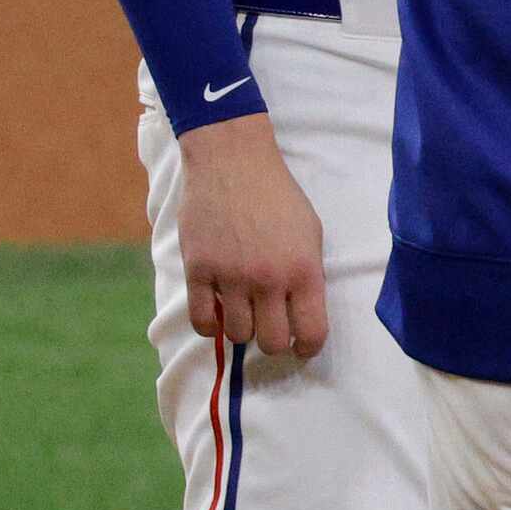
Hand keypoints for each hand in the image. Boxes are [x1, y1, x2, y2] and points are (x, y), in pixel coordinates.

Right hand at [177, 114, 328, 359]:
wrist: (232, 162)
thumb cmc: (277, 195)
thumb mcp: (310, 232)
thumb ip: (307, 275)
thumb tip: (301, 314)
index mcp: (303, 269)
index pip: (311, 332)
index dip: (308, 347)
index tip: (302, 346)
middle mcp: (268, 279)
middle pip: (272, 343)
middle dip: (274, 341)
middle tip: (271, 328)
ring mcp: (230, 277)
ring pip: (238, 335)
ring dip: (243, 329)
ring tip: (245, 311)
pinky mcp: (199, 271)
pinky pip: (203, 321)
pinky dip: (211, 324)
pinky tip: (218, 311)